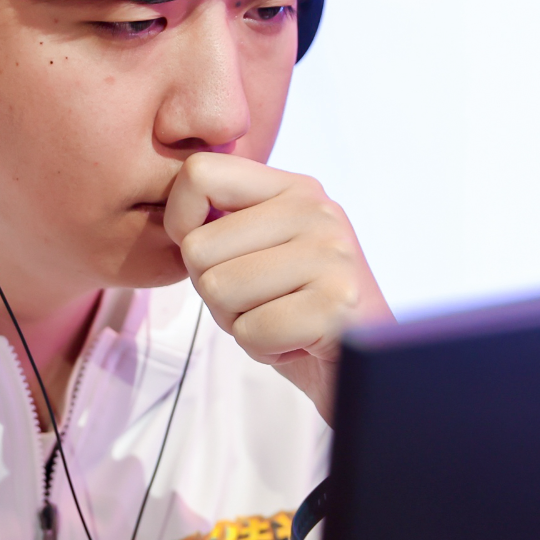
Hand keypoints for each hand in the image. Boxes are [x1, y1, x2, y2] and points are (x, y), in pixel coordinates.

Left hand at [165, 152, 392, 423]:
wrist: (364, 366)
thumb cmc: (298, 311)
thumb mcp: (265, 250)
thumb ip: (226, 223)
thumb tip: (175, 220)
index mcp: (295, 188)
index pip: (200, 172)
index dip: (181, 220)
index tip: (211, 254)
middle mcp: (317, 210)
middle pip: (198, 247)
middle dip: (215, 293)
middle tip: (262, 303)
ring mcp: (331, 254)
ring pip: (219, 290)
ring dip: (240, 323)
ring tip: (282, 321)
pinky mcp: (337, 303)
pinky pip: (251, 331)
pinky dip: (264, 350)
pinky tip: (298, 342)